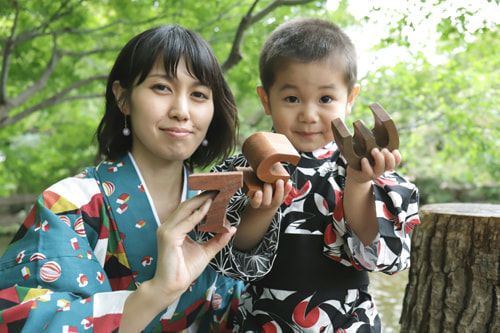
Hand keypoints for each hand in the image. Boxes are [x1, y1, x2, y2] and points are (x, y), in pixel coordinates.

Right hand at [120, 191, 234, 331]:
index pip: (189, 208)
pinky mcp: (168, 237)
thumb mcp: (206, 252)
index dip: (202, 199)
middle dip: (203, 196)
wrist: (172, 287)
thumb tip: (231, 229)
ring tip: (216, 194)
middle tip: (219, 188)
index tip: (217, 193)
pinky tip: (209, 207)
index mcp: (175, 228)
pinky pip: (186, 222)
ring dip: (202, 201)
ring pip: (186, 209)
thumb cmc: (184, 270)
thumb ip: (217, 240)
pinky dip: (198, 214)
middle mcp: (168, 226)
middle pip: (187, 205)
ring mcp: (166, 230)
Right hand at [247, 178, 292, 210]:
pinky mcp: (282, 199)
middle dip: (268, 192)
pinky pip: (285, 196)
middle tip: (267, 183)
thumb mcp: (252, 184)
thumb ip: (251, 177)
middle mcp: (265, 204)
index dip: (257, 199)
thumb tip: (253, 163)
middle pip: (266, 202)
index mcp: (255, 202)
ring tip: (279, 181)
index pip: (255, 203)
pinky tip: (288, 183)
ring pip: (277, 200)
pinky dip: (287, 189)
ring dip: (279, 190)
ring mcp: (274, 203)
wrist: (264, 199)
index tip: (258, 192)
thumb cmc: (256, 188)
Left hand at [347, 148, 400, 182]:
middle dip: (389, 156)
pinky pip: (367, 171)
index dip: (397, 156)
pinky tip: (364, 159)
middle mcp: (382, 168)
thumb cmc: (366, 160)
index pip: (396, 161)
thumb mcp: (372, 153)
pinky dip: (366, 165)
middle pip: (390, 164)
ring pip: (380, 168)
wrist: (355, 175)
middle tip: (383, 149)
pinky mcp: (364, 175)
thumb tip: (377, 125)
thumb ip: (376, 145)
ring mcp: (374, 173)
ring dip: (379, 158)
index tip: (394, 150)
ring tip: (373, 150)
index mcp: (385, 162)